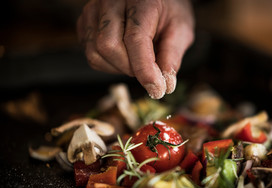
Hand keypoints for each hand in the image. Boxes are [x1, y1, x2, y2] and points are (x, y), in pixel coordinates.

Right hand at [77, 0, 194, 98]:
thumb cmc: (169, 11)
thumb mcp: (181, 30)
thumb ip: (172, 56)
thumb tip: (165, 86)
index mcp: (140, 0)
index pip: (135, 39)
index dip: (145, 69)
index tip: (157, 90)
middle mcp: (111, 1)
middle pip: (108, 46)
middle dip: (130, 68)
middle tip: (149, 71)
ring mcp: (94, 10)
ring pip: (95, 53)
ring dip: (118, 68)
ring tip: (137, 61)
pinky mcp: (85, 22)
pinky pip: (90, 53)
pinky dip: (108, 64)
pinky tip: (124, 57)